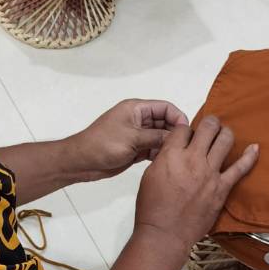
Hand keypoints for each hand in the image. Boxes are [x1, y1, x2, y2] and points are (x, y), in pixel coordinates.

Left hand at [68, 99, 188, 180]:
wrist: (82, 162)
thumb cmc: (101, 145)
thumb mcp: (132, 138)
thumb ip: (156, 136)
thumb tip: (177, 136)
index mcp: (135, 109)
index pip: (164, 107)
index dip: (177, 117)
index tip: (186, 131)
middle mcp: (138, 120)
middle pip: (165, 122)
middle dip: (175, 132)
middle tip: (185, 146)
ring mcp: (137, 135)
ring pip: (161, 136)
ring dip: (168, 145)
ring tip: (177, 156)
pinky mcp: (136, 148)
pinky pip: (154, 148)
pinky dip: (160, 154)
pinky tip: (165, 162)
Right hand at [134, 116, 258, 255]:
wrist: (165, 233)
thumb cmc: (152, 207)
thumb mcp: (149, 175)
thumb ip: (164, 158)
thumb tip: (174, 150)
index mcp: (171, 155)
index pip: (183, 129)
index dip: (185, 130)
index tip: (186, 136)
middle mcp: (192, 159)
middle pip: (207, 127)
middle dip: (209, 123)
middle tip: (209, 125)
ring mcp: (209, 173)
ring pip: (225, 140)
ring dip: (225, 133)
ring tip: (224, 133)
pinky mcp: (222, 187)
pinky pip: (241, 168)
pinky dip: (250, 156)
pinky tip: (255, 148)